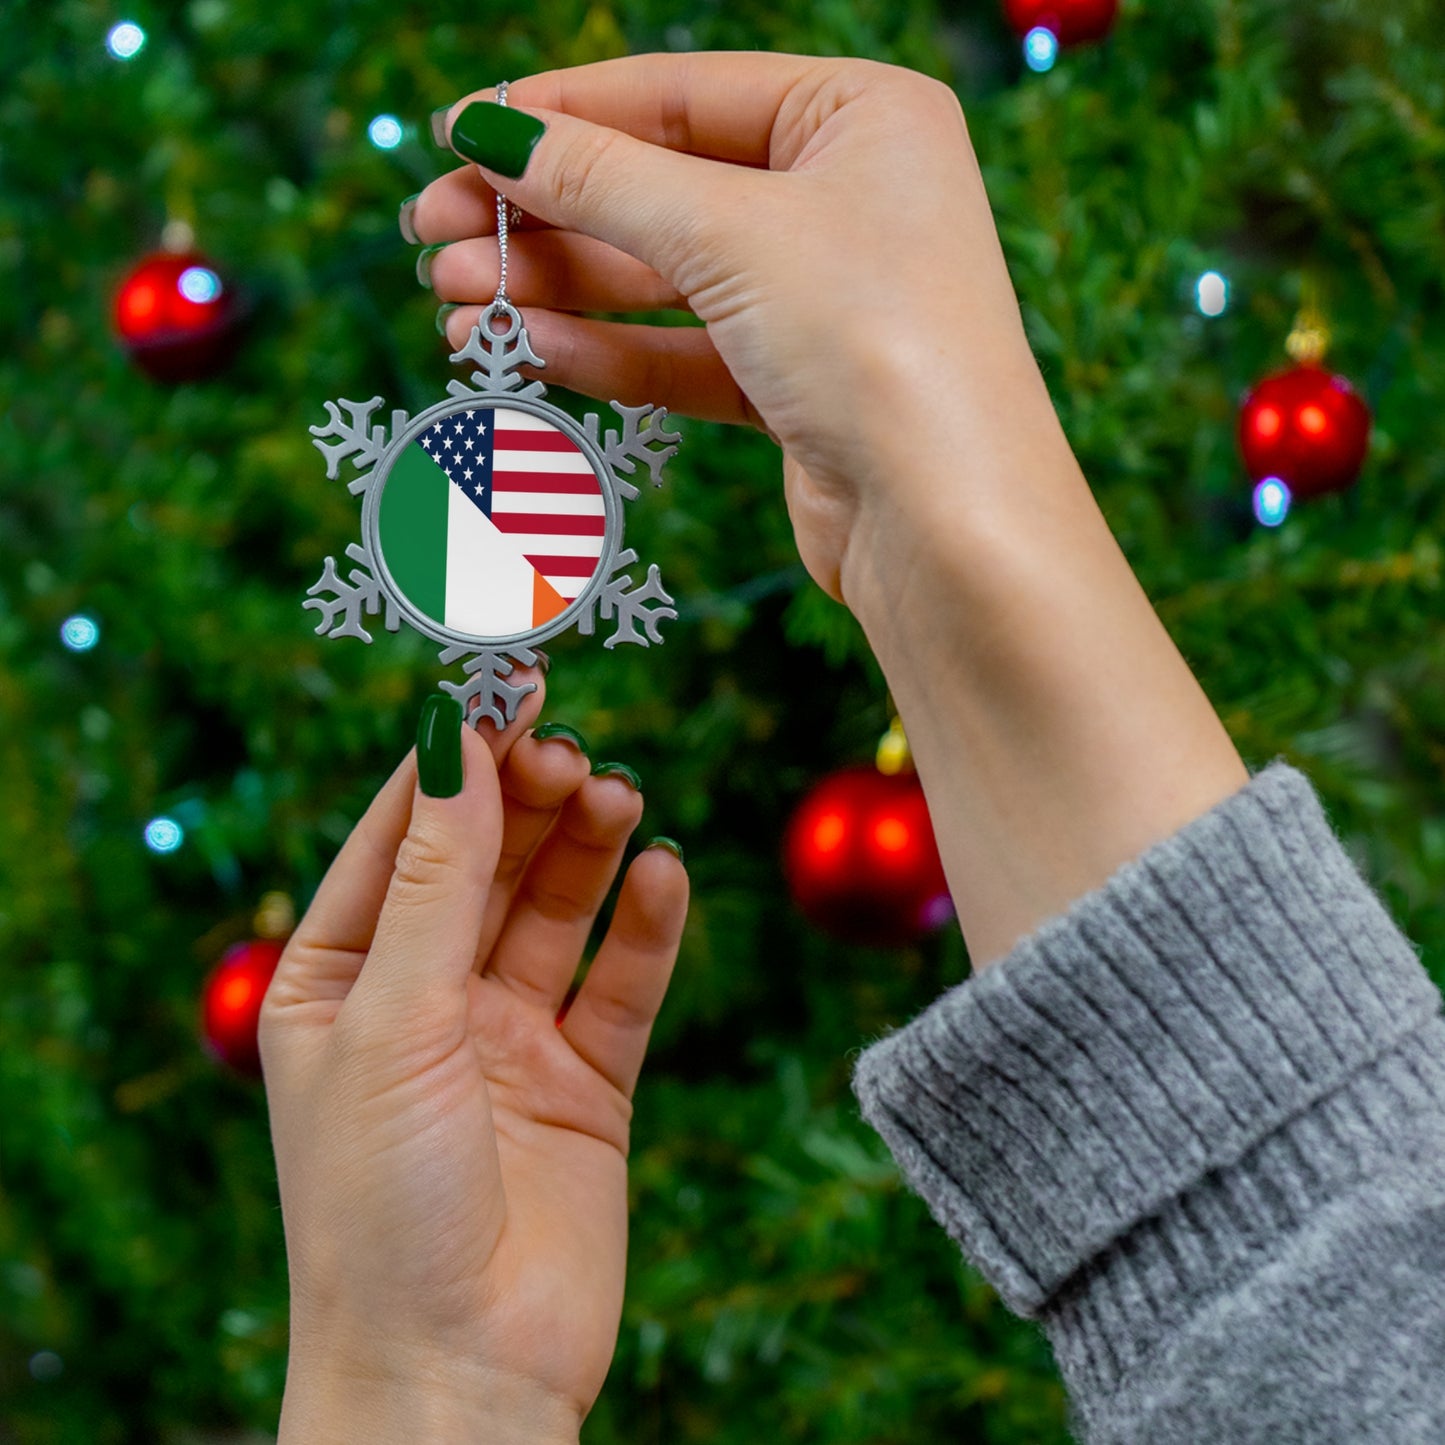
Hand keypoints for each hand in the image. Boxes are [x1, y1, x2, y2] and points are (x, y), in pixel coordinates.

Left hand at [259, 678, 687, 1439]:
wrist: (458, 1375)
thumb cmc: (380, 1205)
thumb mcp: (394, 1019)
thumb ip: (437, 878)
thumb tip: (455, 737)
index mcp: (340, 978)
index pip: (400, 836)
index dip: (452, 757)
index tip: (504, 682)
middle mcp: (424, 998)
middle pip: (486, 861)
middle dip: (527, 799)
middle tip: (571, 752)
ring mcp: (508, 1039)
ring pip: (557, 909)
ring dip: (588, 849)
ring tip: (618, 797)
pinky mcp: (586, 1082)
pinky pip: (622, 983)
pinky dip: (646, 928)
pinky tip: (664, 877)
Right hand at [411, 53, 1054, 603]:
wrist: (948, 526)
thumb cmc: (875, 343)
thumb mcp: (728, 233)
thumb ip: (602, 179)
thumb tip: (489, 131)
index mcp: (860, 116)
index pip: (679, 94)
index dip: (560, 113)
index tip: (455, 134)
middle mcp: (846, 198)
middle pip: (660, 189)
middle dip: (543, 215)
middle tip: (432, 236)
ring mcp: (822, 298)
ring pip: (663, 279)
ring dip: (557, 289)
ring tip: (454, 302)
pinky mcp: (798, 388)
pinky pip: (684, 353)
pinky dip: (608, 352)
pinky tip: (528, 350)